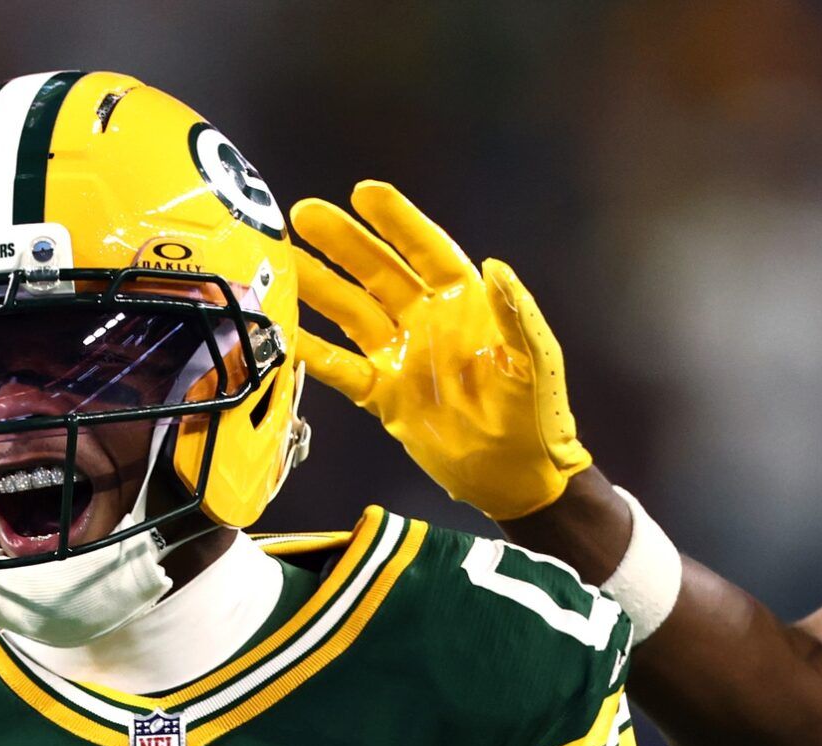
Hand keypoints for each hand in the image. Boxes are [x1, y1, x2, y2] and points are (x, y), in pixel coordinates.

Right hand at [290, 181, 590, 520]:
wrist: (518, 476)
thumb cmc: (537, 416)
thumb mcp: (536, 362)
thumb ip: (518, 314)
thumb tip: (495, 267)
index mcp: (466, 304)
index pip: (426, 251)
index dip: (396, 221)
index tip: (364, 192)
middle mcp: (427, 321)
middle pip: (378, 272)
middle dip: (342, 241)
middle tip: (303, 214)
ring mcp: (402, 357)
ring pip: (351, 311)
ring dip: (318, 287)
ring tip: (284, 263)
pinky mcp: (384, 395)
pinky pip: (342, 368)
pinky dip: (314, 353)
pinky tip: (286, 335)